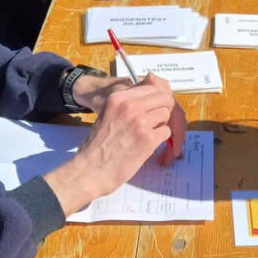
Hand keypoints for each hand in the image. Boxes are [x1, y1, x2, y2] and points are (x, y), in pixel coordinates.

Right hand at [70, 75, 186, 162]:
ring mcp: (140, 122)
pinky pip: (166, 132)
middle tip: (155, 121)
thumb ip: (125, 105)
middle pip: (162, 98)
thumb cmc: (97, 146)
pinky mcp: (148, 140)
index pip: (150, 88)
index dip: (154, 99)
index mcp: (118, 98)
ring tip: (147, 134)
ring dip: (160, 124)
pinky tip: (147, 145)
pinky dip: (160, 139)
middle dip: (161, 109)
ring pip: (166, 114)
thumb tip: (148, 99)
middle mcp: (130, 106)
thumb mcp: (108, 114)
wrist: (91, 169)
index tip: (151, 108)